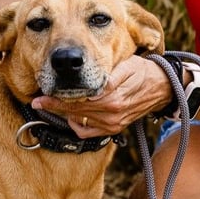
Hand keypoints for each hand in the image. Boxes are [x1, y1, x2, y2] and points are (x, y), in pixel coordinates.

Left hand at [31, 55, 171, 137]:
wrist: (162, 87)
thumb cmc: (142, 71)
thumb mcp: (126, 66)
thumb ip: (107, 74)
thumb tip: (89, 80)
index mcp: (112, 97)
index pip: (77, 99)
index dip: (57, 99)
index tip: (41, 96)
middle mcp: (111, 113)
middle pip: (75, 111)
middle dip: (55, 107)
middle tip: (37, 102)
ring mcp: (112, 124)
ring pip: (79, 121)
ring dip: (63, 115)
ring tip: (49, 107)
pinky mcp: (114, 129)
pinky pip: (88, 133)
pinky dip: (76, 126)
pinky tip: (70, 116)